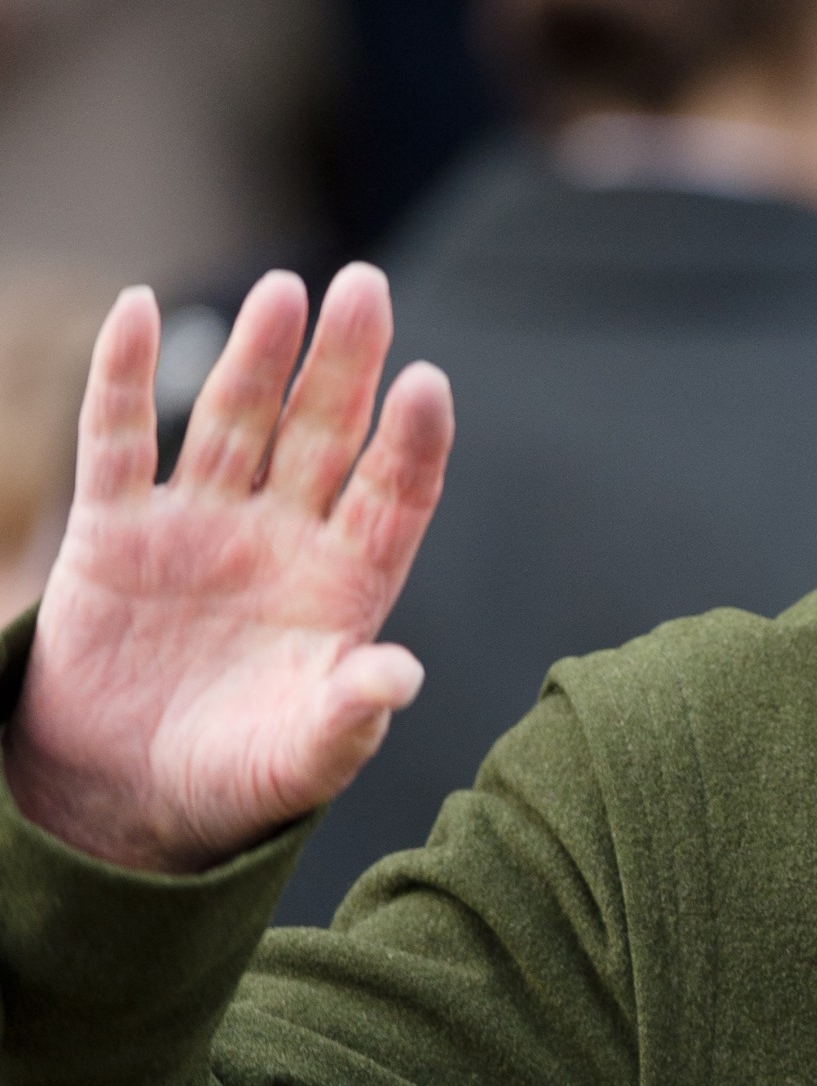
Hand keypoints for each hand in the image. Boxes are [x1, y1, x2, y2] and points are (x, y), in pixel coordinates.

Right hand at [1, 265, 453, 873]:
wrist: (126, 798)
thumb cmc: (238, 776)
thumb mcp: (304, 756)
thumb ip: (351, 715)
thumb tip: (403, 676)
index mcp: (346, 584)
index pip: (393, 495)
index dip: (412, 442)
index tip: (429, 385)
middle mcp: (283, 537)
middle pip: (323, 432)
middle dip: (345, 363)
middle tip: (367, 286)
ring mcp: (202, 525)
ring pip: (235, 419)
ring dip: (260, 356)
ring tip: (286, 291)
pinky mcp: (118, 531)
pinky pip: (119, 438)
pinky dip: (124, 375)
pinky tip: (139, 309)